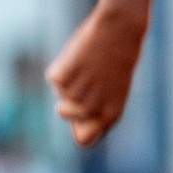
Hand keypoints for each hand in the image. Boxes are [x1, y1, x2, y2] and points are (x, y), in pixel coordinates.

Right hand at [46, 5, 147, 146]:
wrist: (119, 31)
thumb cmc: (117, 60)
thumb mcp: (111, 89)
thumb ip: (93, 106)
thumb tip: (65, 114)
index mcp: (110, 116)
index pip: (83, 140)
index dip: (78, 126)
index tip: (81, 112)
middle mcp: (93, 109)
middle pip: (63, 113)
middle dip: (66, 100)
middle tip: (83, 81)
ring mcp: (76, 94)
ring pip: (59, 92)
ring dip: (67, 79)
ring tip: (86, 65)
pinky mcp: (62, 77)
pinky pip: (54, 76)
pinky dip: (61, 66)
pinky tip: (78, 56)